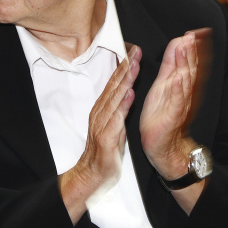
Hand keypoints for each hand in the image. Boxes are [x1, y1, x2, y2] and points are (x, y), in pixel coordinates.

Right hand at [59, 46, 140, 219]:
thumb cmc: (104, 152)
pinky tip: (129, 93)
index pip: (113, 84)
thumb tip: (125, 91)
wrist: (91, 176)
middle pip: (113, 86)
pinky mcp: (106, 138)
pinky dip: (123, 105)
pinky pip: (116, 119)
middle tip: (135, 51)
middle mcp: (100, 113)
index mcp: (103, 109)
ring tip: (134, 65)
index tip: (133, 52)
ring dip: (124, 80)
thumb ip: (118, 109)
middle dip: (125, 67)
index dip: (123, 67)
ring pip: (114, 98)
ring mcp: (102, 124)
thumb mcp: (113, 126)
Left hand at [140, 29, 210, 178]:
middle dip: (192, 51)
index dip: (193, 46)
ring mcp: (180, 104)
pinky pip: (177, 102)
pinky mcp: (172, 116)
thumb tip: (180, 41)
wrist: (163, 144)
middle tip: (193, 35)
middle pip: (191, 69)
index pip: (190, 61)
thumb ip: (172, 62)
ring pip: (186, 82)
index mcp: (181, 83)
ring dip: (186, 64)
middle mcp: (184, 92)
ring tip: (186, 48)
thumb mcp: (164, 82)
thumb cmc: (162, 113)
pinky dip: (178, 90)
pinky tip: (179, 78)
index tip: (196, 31)